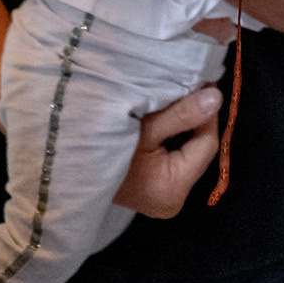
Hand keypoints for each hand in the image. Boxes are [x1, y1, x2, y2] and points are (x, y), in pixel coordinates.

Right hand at [112, 86, 222, 215]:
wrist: (67, 168)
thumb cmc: (103, 146)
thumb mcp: (144, 128)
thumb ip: (181, 114)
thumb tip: (216, 97)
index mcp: (174, 189)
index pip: (207, 143)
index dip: (207, 113)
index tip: (202, 83)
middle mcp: (174, 199)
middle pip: (199, 149)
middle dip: (197, 118)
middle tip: (190, 86)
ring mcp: (166, 197)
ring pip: (189, 152)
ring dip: (185, 126)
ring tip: (178, 97)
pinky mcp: (157, 190)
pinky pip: (176, 158)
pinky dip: (174, 137)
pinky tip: (166, 117)